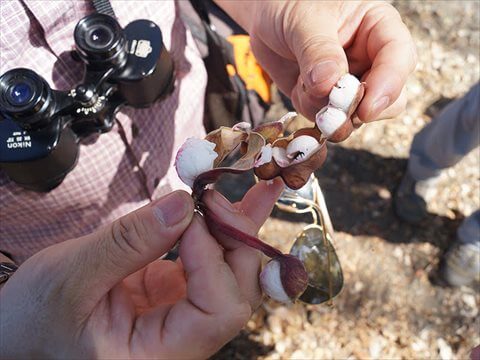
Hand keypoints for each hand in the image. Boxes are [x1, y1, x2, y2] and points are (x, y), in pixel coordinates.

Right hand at [0, 180, 283, 358]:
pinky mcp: (172, 291)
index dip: (213, 257)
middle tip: (220, 194)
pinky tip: (228, 201)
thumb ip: (130, 242)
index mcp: (158, 356)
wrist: (21, 326)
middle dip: (238, 239)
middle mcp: (180, 341)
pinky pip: (208, 260)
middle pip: (236, 292)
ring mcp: (180, 315)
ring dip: (242, 229)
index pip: (218, 310)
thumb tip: (184, 204)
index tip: (190, 215)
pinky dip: (219, 229)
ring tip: (260, 187)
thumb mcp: (73, 278)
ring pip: (231, 274)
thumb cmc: (34, 318)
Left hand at [217, 1, 415, 122]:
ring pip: (357, 115)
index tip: (366, 110)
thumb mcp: (304, 20)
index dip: (387, 86)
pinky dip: (312, 114)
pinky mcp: (327, 100)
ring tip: (303, 88)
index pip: (399, 58)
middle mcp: (370, 59)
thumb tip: (330, 85)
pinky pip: (329, 120)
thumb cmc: (289, 3)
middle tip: (331, 116)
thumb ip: (319, 51)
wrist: (263, 16)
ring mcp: (349, 83)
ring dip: (331, 115)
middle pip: (388, 98)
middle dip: (359, 111)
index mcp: (377, 27)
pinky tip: (298, 90)